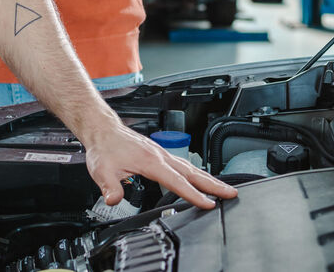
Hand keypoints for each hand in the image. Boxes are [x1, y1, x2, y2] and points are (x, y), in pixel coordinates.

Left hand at [83, 121, 237, 209]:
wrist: (102, 129)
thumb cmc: (104, 147)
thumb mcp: (101, 170)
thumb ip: (109, 187)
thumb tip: (113, 200)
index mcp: (151, 161)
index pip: (177, 182)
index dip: (194, 194)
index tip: (209, 204)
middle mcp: (160, 156)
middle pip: (193, 172)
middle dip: (213, 184)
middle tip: (232, 194)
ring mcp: (161, 153)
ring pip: (190, 167)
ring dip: (208, 178)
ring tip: (223, 188)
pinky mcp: (158, 153)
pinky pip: (183, 164)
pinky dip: (196, 173)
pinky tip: (199, 178)